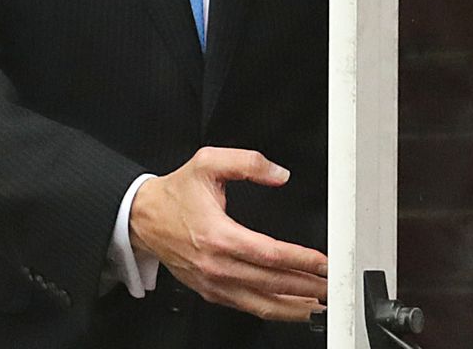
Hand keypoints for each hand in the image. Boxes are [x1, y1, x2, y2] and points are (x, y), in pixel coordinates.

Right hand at [128, 146, 328, 321]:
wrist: (141, 218)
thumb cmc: (174, 195)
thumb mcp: (207, 162)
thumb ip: (247, 163)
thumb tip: (279, 174)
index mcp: (218, 235)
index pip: (269, 254)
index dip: (300, 260)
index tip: (322, 262)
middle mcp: (216, 265)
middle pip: (270, 283)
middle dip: (305, 286)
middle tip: (331, 285)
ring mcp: (212, 283)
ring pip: (260, 303)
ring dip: (293, 306)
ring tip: (319, 303)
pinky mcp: (210, 291)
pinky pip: (246, 307)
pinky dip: (272, 310)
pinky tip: (290, 307)